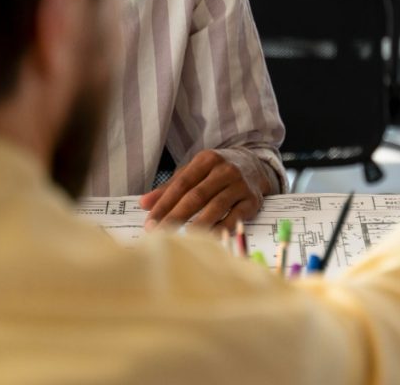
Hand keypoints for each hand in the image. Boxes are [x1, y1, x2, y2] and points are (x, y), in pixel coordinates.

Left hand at [139, 150, 268, 231]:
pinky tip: (208, 239)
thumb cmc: (217, 171)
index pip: (181, 184)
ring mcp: (240, 185)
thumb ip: (170, 187)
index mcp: (207, 160)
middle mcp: (225, 170)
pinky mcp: (252, 200)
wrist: (255, 165)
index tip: (150, 223)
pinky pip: (235, 217)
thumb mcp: (194, 172)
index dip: (164, 204)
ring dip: (198, 225)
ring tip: (182, 240)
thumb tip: (144, 203)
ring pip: (216, 207)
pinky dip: (220, 229)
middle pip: (197, 196)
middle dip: (176, 217)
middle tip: (160, 234)